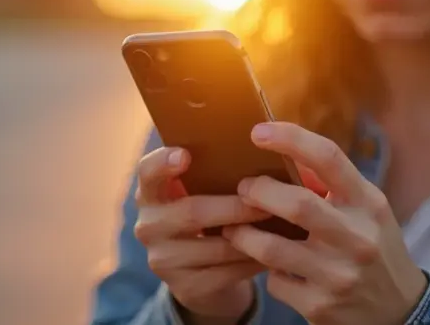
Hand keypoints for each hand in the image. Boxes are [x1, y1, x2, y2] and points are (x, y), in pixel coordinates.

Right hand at [134, 146, 270, 319]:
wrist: (200, 276)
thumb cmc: (208, 218)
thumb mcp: (199, 194)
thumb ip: (212, 172)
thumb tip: (261, 142)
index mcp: (151, 194)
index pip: (147, 173)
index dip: (163, 163)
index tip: (185, 155)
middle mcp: (149, 226)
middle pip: (191, 212)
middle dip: (234, 206)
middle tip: (267, 199)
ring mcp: (164, 260)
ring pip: (215, 246)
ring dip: (252, 235)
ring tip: (282, 224)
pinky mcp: (186, 288)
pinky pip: (228, 272)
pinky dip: (255, 259)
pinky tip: (277, 251)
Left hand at [222, 122, 428, 324]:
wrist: (400, 310)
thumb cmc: (374, 246)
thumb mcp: (366, 211)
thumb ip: (332, 185)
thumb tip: (286, 155)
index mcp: (368, 203)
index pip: (329, 159)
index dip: (291, 139)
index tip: (258, 132)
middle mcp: (357, 237)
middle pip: (297, 204)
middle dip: (259, 192)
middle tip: (243, 189)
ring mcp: (339, 275)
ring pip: (272, 248)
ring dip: (244, 235)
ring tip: (234, 228)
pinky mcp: (320, 306)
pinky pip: (275, 281)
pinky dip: (267, 271)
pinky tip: (271, 268)